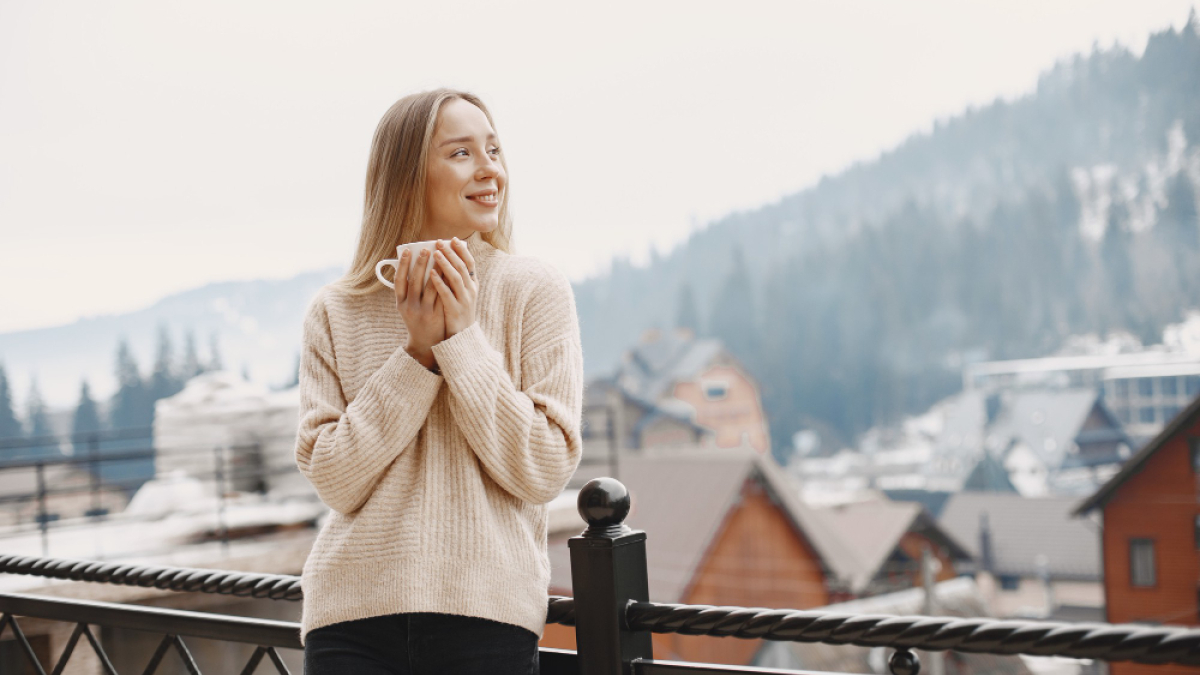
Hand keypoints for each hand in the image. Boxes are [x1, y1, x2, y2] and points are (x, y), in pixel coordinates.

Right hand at [392, 247, 444, 368]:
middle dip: (420, 264)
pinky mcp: (436, 315)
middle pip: (415, 281)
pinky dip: (445, 283)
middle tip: (426, 249)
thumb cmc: (417, 319)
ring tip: (440, 257)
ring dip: (436, 270)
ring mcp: (423, 312)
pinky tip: (450, 272)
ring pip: (430, 287)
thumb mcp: (407, 307)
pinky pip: (442, 295)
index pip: (399, 281)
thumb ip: (408, 290)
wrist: (425, 344)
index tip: (406, 251)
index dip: (401, 265)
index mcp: (400, 303)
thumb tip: (412, 266)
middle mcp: (410, 307)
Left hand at [430, 237, 477, 337]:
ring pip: (456, 278)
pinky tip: (430, 273)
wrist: (461, 336)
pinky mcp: (455, 310)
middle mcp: (471, 291)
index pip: (470, 263)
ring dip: (445, 264)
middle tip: (440, 242)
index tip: (453, 239)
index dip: (462, 251)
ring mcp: (464, 300)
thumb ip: (456, 279)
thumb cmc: (457, 312)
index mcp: (473, 285)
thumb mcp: (461, 294)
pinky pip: (447, 293)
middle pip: (462, 267)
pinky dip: (439, 282)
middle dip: (451, 253)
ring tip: (435, 253)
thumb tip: (445, 259)